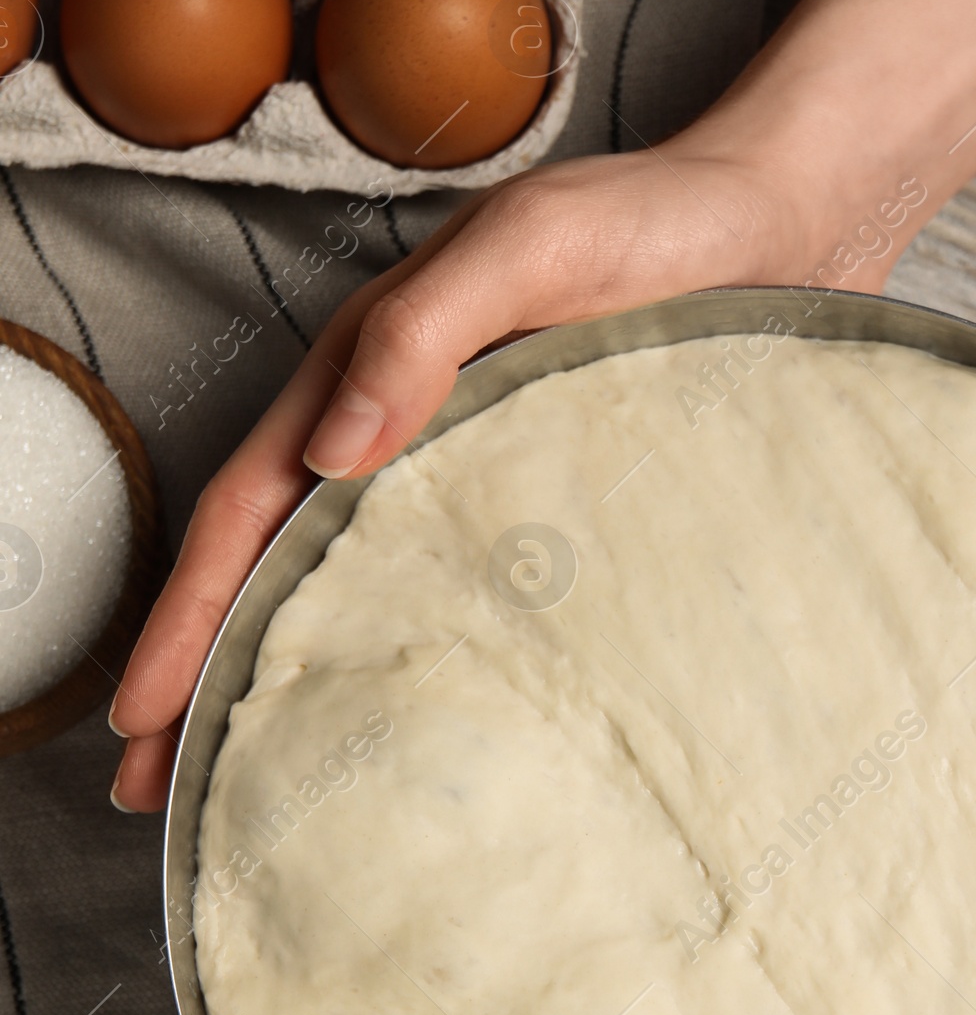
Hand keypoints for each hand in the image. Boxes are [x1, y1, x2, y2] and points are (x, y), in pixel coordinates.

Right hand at [108, 0, 975, 808]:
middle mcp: (413, 429)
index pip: (253, 510)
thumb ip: (431, 331)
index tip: (143, 721)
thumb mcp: (536, 246)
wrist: (793, 220)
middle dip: (214, 678)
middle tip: (162, 794)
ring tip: (261, 781)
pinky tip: (422, 730)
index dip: (191, 617)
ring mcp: (482, 471)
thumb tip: (332, 447)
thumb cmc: (666, 220)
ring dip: (299, 680)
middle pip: (282, 568)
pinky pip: (464, 595)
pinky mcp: (559, 504)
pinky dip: (417, 662)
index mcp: (378, 369)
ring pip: (362, 590)